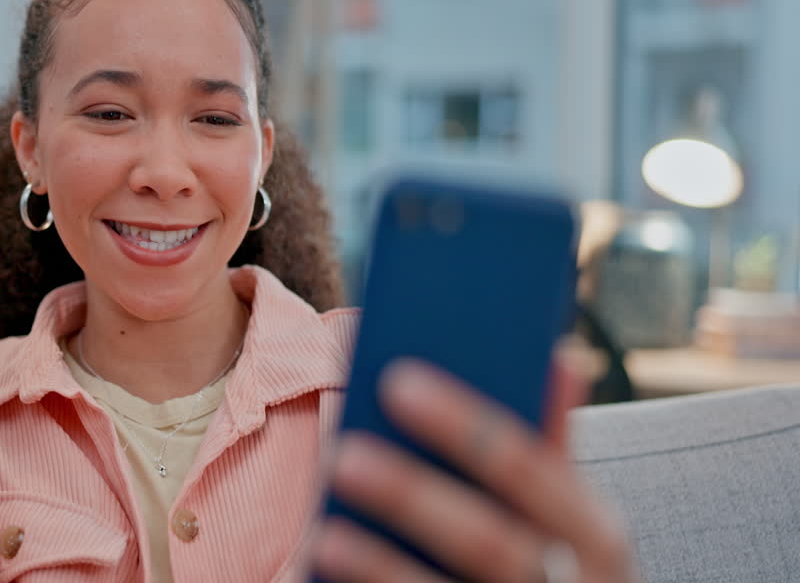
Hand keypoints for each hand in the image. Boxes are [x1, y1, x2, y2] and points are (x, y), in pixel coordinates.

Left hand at [313, 355, 635, 582]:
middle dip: (414, 495)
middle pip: (489, 542)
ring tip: (323, 534)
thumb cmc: (562, 570)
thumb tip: (558, 354)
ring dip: (382, 566)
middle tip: (343, 453)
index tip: (395, 379)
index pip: (532, 469)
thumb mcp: (575, 520)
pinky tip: (321, 576)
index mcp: (595, 534)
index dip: (463, 425)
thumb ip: (551, 449)